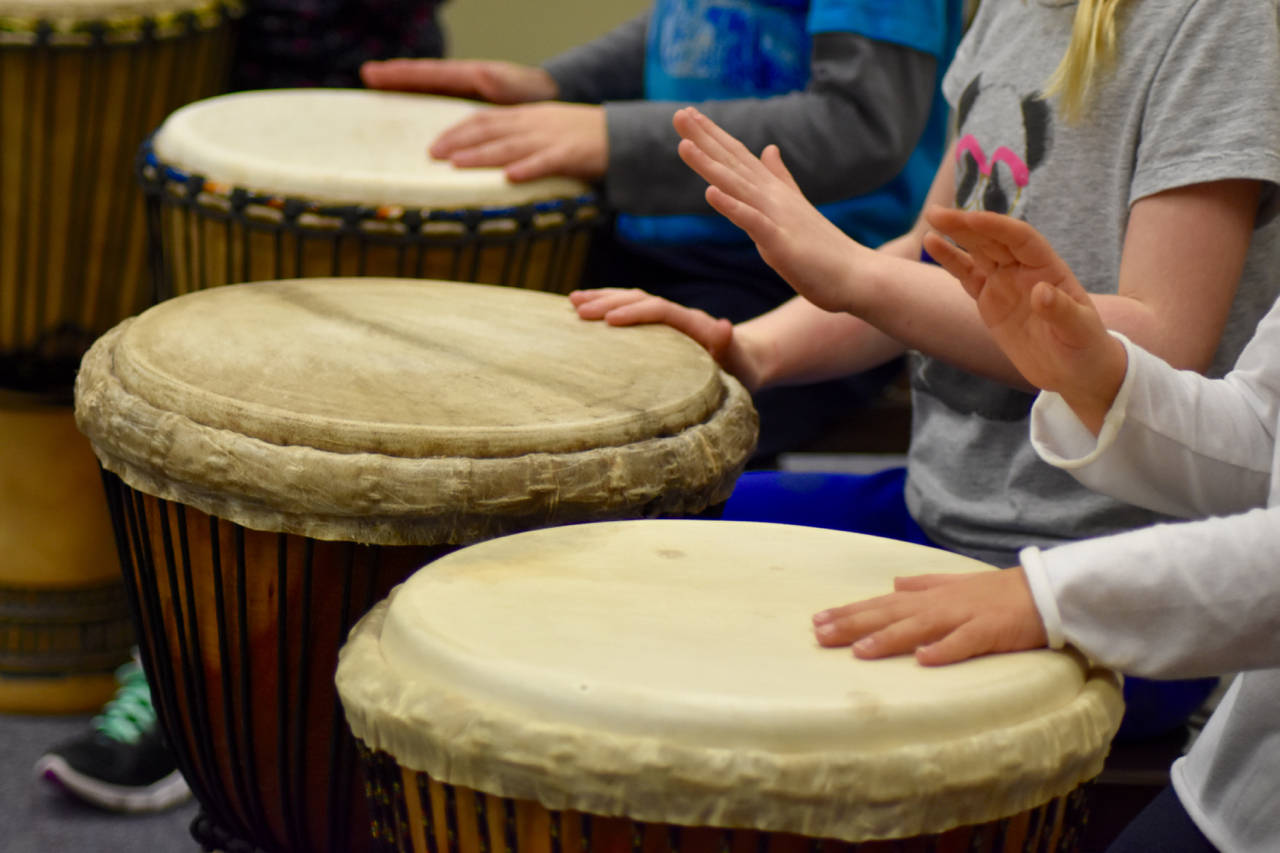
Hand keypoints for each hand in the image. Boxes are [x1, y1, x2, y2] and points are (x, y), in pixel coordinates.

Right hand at [360, 59, 557, 104]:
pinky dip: (422, 108)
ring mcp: (465, 95)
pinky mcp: (470, 110)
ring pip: (429, 91)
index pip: (430, 73)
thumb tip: (482, 74)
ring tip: (376, 88)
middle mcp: (464, 83)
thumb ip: (500, 84)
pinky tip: (406, 116)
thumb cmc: (534, 95)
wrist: (549, 99)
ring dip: (405, 91)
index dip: (404, 73)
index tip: (378, 72)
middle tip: (368, 75)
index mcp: (471, 76)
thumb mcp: (518, 90)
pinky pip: (440, 107)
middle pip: (424, 79)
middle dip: (397, 77)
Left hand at [428, 103, 606, 182]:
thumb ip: (519, 136)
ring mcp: (552, 139)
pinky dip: (527, 169)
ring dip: (482, 155)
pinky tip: (510, 177)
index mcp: (527, 116)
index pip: (485, 119)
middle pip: (490, 131)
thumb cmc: (581, 137)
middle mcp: (534, 124)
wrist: (621, 136)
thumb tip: (489, 153)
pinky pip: (546, 162)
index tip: (436, 144)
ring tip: (457, 165)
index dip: (458, 131)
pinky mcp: (571, 155)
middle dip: (460, 142)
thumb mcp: (545, 128)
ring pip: (511, 146)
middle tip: (434, 155)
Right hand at [569, 288, 763, 389]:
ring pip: (630, 299)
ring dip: (602, 298)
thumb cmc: (741, 366)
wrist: (745, 358)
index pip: (659, 310)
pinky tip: (583, 312)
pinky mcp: (658, 326)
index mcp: (692, 322)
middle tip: (578, 309)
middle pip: (639, 298)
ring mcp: (666, 318)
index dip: (635, 312)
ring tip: (572, 301)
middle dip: (608, 301)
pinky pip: (630, 310)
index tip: (609, 321)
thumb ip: (730, 345)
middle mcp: (676, 315)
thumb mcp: (740, 360)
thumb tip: (725, 326)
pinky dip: (607, 307)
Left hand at [672, 107, 869, 313]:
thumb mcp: (796, 208)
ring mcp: (777, 218)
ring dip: (710, 165)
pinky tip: (710, 193)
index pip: (738, 158)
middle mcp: (773, 198)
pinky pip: (752, 222)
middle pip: (733, 164)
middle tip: (678, 113)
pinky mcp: (781, 243)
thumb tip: (769, 148)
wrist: (856, 275)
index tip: (688, 113)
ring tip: (683, 145)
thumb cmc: (824, 249)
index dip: (713, 136)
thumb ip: (780, 178)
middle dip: (704, 139)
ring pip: (738, 186)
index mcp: (773, 193)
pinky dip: (732, 207)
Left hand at [812, 568, 1047, 665]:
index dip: (850, 612)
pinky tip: (923, 660)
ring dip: (889, 638)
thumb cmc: (997, 593)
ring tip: (860, 650)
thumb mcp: (954, 585)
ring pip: (919, 627)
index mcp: (929, 596)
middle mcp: (939, 604)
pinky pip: (964, 642)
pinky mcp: (989, 630)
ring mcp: (963, 616)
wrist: (1043, 591)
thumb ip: (923, 584)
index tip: (818, 620)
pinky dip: (944, 649)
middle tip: (821, 635)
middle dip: (854, 624)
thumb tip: (894, 583)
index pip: (881, 604)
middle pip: (890, 614)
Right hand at [923, 207, 1127, 432]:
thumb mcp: (1078, 331)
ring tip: (930, 220)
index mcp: (1048, 268)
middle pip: (993, 239)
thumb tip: (1040, 291)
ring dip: (955, 235)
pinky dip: (950, 260)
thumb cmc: (1084, 348)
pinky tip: (933, 244)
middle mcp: (1024, 269)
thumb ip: (1060, 310)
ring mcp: (1005, 283)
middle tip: (936, 214)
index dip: (996, 227)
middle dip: (966, 225)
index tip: (971, 219)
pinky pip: (966, 275)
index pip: (1020, 239)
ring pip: (977, 252)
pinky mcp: (989, 300)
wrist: (1074, 371)